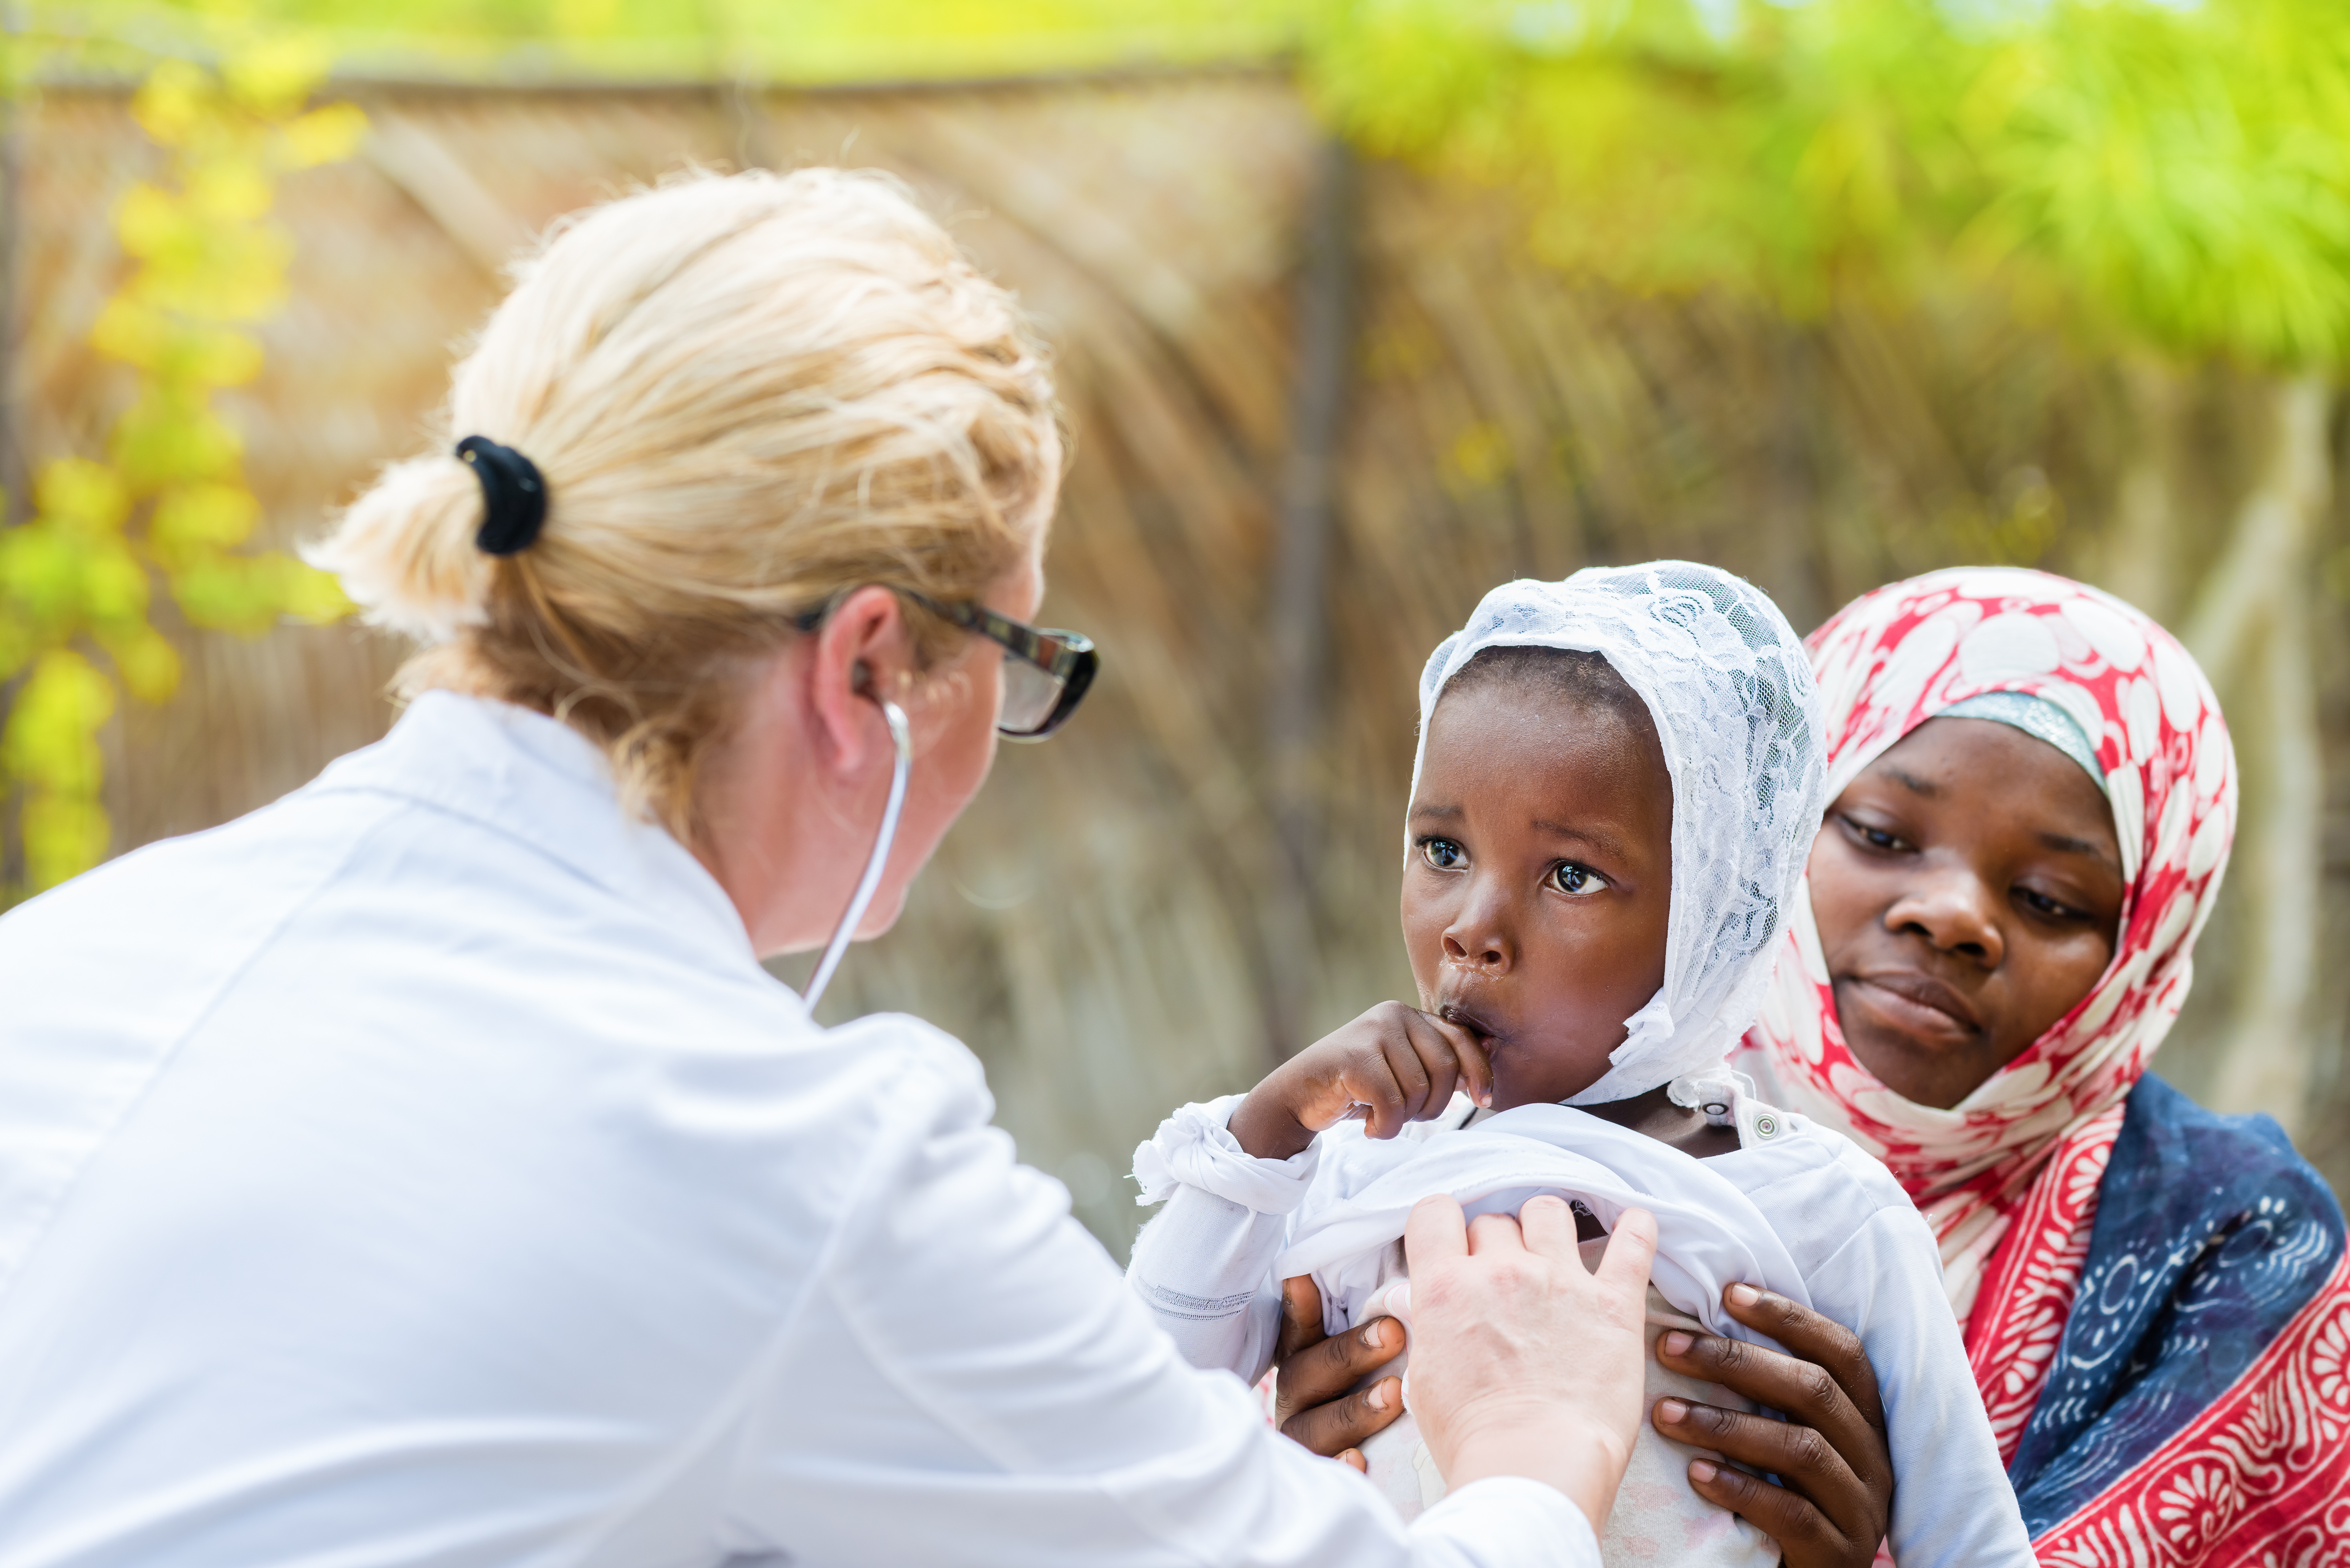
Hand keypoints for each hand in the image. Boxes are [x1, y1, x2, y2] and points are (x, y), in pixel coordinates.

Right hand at [1228, 1002, 1490, 1159]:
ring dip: (1403, 1119)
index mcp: (1409, 1015)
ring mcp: (1371, 1033)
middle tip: (1407, 1117)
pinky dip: (1385, 1127)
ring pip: (1417, 1090)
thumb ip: (1436, 1065)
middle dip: (1433, 1105)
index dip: (1480, 1072)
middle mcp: (1392, 1015)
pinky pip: (1391, 1103)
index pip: (1461, 1039)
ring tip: (1382, 1118)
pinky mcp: (1353, 1058)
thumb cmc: (1356, 1087)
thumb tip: (1484, 1069)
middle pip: (1445, 1068)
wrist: (1298, 1095)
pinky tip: (1369, 1126)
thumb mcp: (1401, 1070)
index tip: (1483, 1100)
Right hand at [1269, 1276, 1404, 1470]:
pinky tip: (1361, 1458)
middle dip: (1346, 1353)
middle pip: (1302, 1374)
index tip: (1304, 1280)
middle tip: (1392, 1333)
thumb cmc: (1392, 1379)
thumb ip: (1378, 1315)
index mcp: (1304, 1359)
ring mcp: (1305, 1439)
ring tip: (1394, 1394)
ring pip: (1312, 1427)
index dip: (1297, 1307)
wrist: (1400, 1458)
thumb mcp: (1378, 1345)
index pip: (1295, 1331)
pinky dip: (1339, 1465)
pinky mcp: (1321, 1477)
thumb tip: (1400, 1277)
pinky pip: (1325, 1475)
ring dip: (1351, 1409)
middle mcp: (1298, 1399)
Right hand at [1405, 1194, 1658, 1532]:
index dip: (1442, 1226)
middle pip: (1493, 1220)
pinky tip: (1635, 1223)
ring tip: (1553, 1252)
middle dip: (1494, 1245)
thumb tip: (1425, 1303)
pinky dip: (1636, 1228)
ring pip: (1549, 1212)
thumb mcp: (1424, 1379)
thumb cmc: (1475, 1440)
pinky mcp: (1613, 1304)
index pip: (1434, 1212)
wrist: (1535, 1472)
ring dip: (1546, 1227)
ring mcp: (1560, 1282)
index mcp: (1446, 1288)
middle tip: (1503, 1281)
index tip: (1453, 1246)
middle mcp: (1501, 1272)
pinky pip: (1634, 1243)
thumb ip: (1429, 1328)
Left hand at [1650, 1284, 1893, 1567]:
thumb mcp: (1784, 1436)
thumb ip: (1766, 1391)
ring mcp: (1862, 1509)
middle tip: (1669, 1346)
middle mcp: (1874, 1458)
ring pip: (1801, 1449)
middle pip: (1814, 1391)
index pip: (1842, 1350)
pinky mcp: (1839, 1555)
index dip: (1789, 1317)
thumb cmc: (1782, 1494)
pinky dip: (1741, 1488)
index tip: (1728, 1292)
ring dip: (1725, 1424)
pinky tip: (1695, 1474)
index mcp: (1866, 1418)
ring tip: (1664, 1413)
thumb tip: (1697, 1323)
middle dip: (1736, 1362)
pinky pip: (1793, 1514)